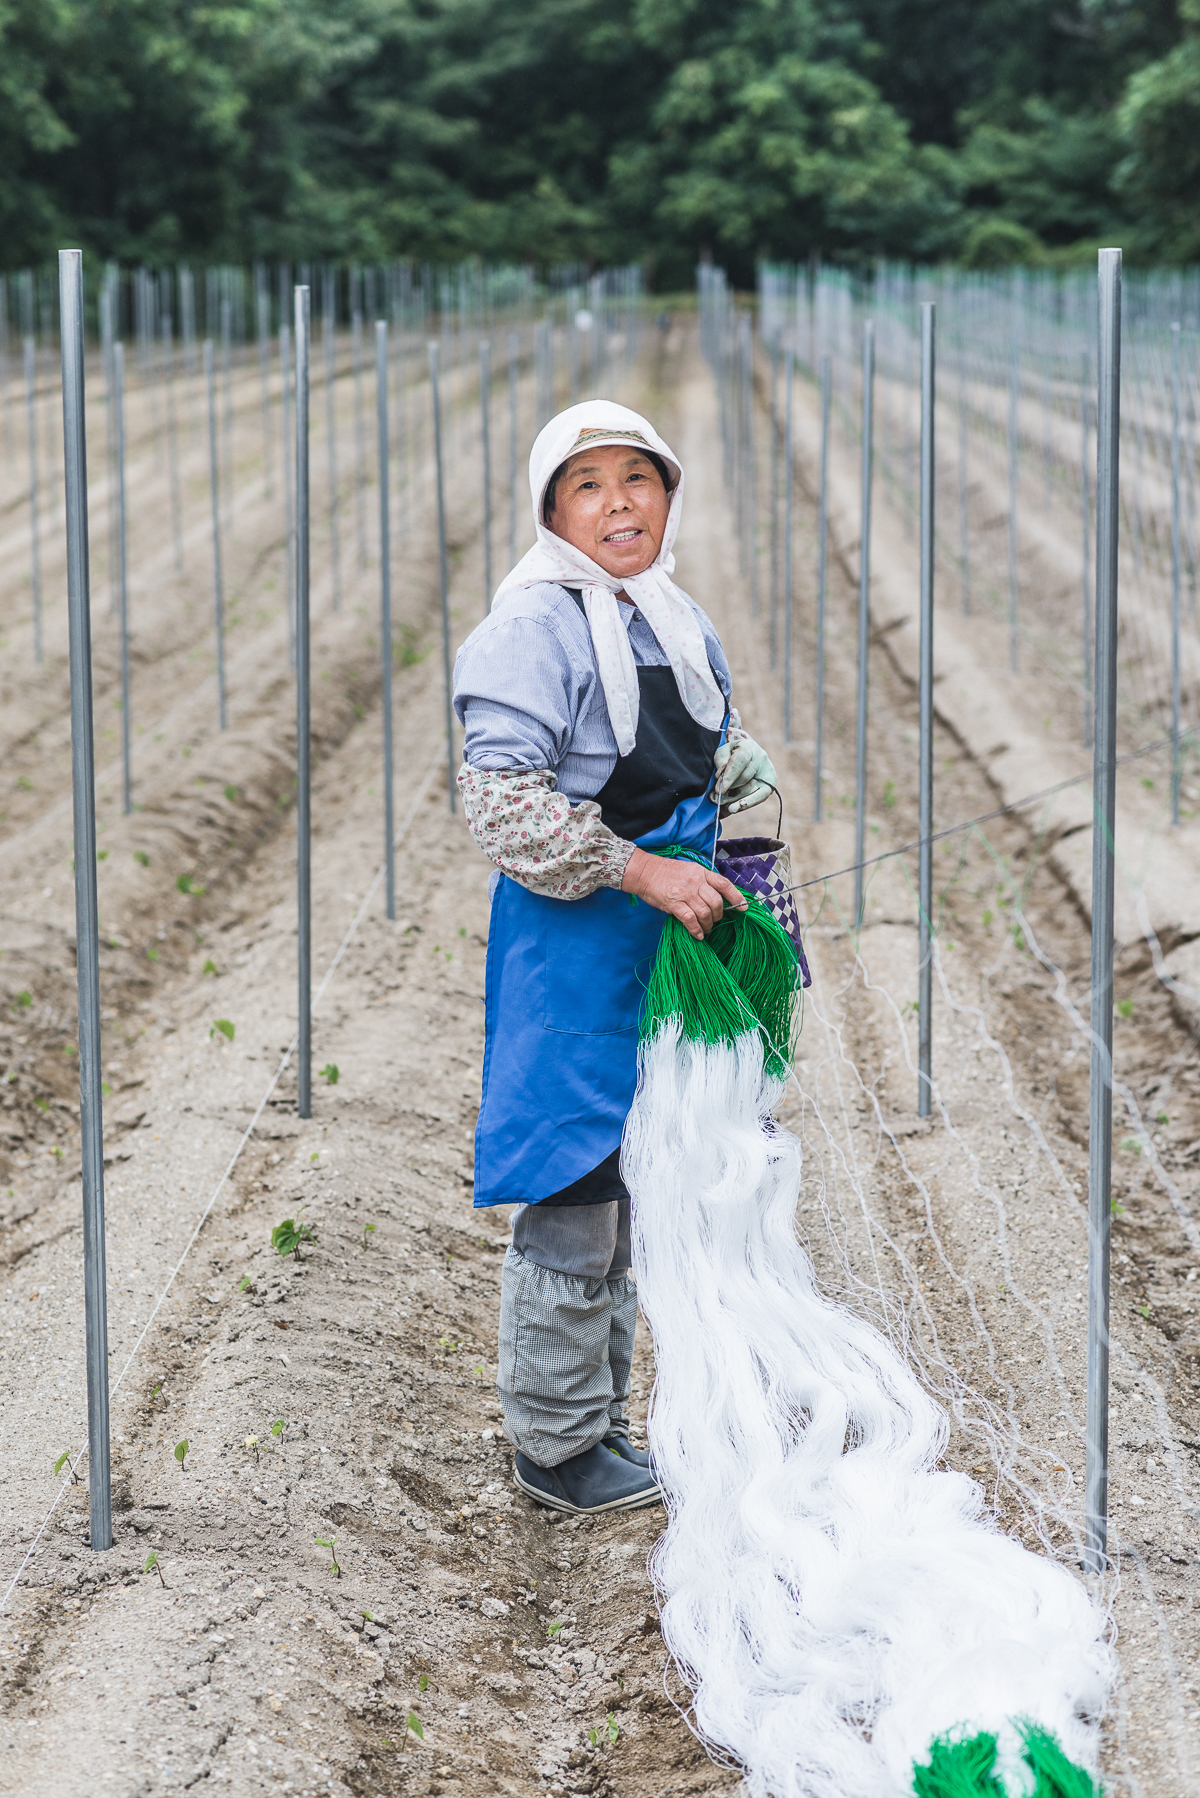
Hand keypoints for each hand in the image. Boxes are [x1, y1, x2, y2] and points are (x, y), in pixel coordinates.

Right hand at [621, 847, 746, 940]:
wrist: (644, 872)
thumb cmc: (666, 873)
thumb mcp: (688, 870)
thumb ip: (702, 882)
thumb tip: (714, 899)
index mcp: (701, 872)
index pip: (724, 884)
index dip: (736, 897)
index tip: (744, 908)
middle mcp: (695, 882)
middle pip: (716, 902)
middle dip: (719, 915)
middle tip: (715, 921)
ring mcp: (685, 892)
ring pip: (705, 913)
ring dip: (708, 925)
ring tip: (706, 930)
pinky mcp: (674, 903)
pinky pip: (690, 920)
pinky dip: (696, 929)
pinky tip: (698, 934)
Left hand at [713, 733, 776, 814]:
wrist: (747, 758)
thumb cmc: (731, 755)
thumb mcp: (723, 752)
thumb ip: (721, 760)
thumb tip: (721, 775)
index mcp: (749, 747)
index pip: (740, 761)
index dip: (729, 776)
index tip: (718, 789)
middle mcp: (761, 758)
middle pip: (744, 778)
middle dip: (728, 791)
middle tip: (715, 798)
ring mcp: (767, 771)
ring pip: (750, 789)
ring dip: (734, 799)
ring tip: (720, 804)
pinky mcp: (770, 784)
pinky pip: (760, 797)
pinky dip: (746, 804)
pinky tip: (734, 809)